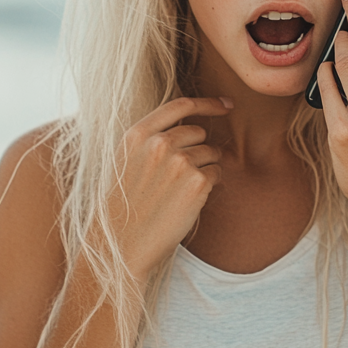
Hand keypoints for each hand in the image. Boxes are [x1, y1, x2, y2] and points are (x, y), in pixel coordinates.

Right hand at [109, 96, 230, 279]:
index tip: (226, 104)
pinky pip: (217, 173)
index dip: (208, 103)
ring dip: (205, 168)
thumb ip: (153, 137)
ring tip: (180, 191)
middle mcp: (159, 143)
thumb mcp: (127, 160)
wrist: (121, 244)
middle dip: (199, 148)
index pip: (180, 105)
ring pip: (211, 152)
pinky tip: (189, 200)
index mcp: (137, 134)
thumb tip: (194, 124)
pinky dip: (210, 184)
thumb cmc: (125, 204)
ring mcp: (179, 161)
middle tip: (182, 175)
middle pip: (198, 132)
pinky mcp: (197, 182)